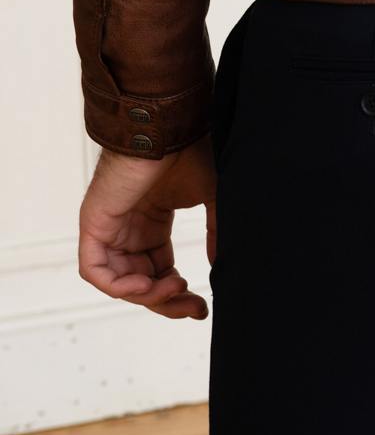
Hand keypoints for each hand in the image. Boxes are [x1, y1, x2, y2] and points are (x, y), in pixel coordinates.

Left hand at [77, 135, 216, 317]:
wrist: (169, 126)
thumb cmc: (190, 149)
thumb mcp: (212, 195)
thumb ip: (215, 231)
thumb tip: (220, 265)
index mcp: (152, 222)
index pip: (159, 271)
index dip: (178, 293)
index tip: (202, 306)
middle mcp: (129, 228)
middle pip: (141, 282)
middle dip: (166, 301)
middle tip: (192, 308)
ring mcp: (110, 226)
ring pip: (119, 281)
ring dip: (146, 295)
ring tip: (172, 288)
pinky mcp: (94, 223)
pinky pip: (95, 269)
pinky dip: (118, 285)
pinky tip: (146, 285)